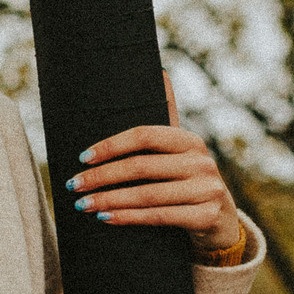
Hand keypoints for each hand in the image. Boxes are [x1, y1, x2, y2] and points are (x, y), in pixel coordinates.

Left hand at [62, 76, 244, 257]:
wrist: (221, 221)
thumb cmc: (187, 181)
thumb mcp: (178, 153)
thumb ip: (167, 119)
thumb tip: (160, 72)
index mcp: (189, 141)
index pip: (145, 135)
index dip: (111, 145)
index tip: (82, 156)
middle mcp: (201, 162)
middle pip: (141, 166)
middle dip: (101, 176)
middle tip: (73, 184)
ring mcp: (207, 190)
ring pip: (147, 194)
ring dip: (109, 200)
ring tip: (82, 204)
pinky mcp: (207, 216)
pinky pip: (159, 217)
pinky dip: (128, 218)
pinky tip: (105, 218)